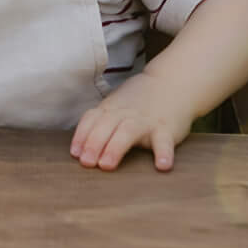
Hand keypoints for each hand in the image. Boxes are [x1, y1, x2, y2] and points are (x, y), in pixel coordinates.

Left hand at [70, 75, 194, 171]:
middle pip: (106, 126)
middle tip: (86, 163)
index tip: (74, 153)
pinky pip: (164, 142)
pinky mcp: (166, 129)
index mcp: (111, 109)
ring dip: (115, 148)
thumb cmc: (139, 101)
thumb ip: (100, 122)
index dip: (81, 135)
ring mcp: (146, 121)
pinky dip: (164, 153)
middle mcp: (125, 114)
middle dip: (93, 143)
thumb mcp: (116, 105)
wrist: (172, 81)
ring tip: (106, 165)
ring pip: (128, 132)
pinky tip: (162, 166)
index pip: (91, 119)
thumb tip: (79, 150)